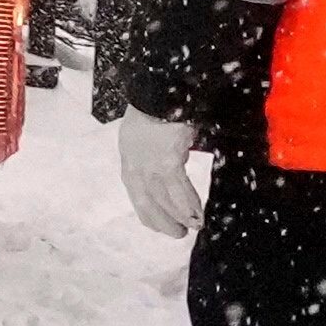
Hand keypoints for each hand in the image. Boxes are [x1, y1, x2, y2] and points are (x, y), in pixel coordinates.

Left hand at [117, 109, 209, 241]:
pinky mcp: (167, 163)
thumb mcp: (147, 135)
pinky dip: (189, 205)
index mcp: (128, 159)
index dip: (149, 213)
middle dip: (164, 222)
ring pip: (165, 201)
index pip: (136, 195)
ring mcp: (150, 166)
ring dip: (180, 217)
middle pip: (148, 203)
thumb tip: (175, 165)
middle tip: (179, 233)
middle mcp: (134, 166)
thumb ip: (155, 154)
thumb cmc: (156, 109)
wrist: (159, 91)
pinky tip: (197, 215)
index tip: (159, 225)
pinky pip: (179, 191)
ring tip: (193, 226)